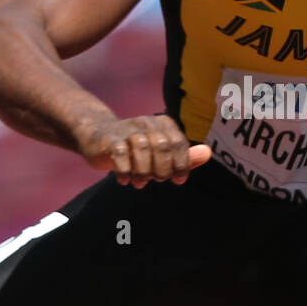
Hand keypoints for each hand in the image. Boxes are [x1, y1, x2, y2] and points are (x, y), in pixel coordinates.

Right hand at [76, 114, 211, 187]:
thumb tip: (208, 153)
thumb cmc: (136, 148)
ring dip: (143, 172)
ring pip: (142, 148)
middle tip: (157, 180)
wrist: (98, 136)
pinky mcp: (109, 139)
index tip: (178, 180)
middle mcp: (146, 122)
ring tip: (140, 183)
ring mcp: (126, 129)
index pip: (179, 143)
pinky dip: (125, 171)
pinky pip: (120, 154)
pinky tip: (125, 180)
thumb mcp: (161, 153)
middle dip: (162, 168)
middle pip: (162, 146)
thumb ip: (184, 155)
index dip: (182, 164)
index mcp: (162, 123)